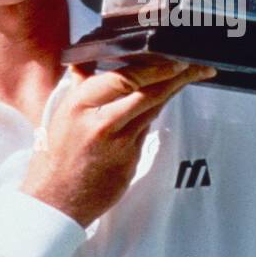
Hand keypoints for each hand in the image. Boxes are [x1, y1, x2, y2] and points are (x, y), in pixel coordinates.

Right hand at [21, 57, 215, 226]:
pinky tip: (167, 99)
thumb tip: (85, 59)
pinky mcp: (129, 160)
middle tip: (198, 66)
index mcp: (79, 105)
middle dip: (176, 76)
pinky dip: (156, 112)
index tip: (172, 58)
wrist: (57, 199)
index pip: (123, 78)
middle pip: (147, 92)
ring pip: (152, 109)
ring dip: (174, 91)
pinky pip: (147, 129)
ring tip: (193, 75)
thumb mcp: (62, 113)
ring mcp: (118, 144)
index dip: (153, 67)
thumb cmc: (58, 154)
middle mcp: (100, 122)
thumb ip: (80, 86)